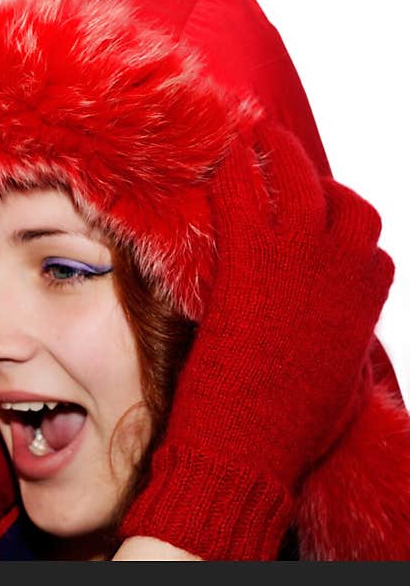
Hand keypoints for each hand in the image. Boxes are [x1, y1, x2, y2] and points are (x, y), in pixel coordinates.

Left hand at [119, 121, 393, 559]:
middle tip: (278, 152)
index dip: (338, 218)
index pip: (366, 237)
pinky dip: (234, 169)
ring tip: (251, 135)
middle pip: (337, 199)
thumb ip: (343, 344)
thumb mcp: (338, 384)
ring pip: (295, 179)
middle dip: (308, 172)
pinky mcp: (249, 265)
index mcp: (364, 301)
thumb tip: (340, 341)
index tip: (311, 210)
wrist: (246, 449)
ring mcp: (297, 263)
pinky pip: (244, 196)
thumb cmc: (287, 429)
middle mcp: (341, 271)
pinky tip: (219, 155)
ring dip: (273, 152)